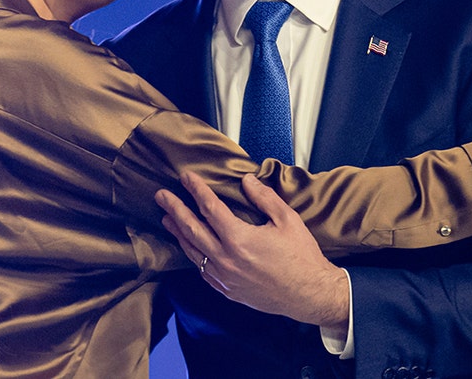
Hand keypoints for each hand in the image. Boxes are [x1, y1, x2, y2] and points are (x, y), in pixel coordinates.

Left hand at [154, 170, 350, 327]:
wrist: (310, 295)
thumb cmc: (302, 257)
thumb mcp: (288, 220)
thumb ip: (264, 197)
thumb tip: (246, 180)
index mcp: (240, 239)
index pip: (210, 208)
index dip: (196, 190)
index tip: (186, 177)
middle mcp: (226, 259)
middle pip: (192, 229)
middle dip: (175, 209)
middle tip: (161, 196)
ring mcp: (224, 277)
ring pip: (192, 251)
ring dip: (178, 232)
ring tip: (166, 218)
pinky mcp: (227, 290)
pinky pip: (202, 270)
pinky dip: (192, 255)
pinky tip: (189, 246)